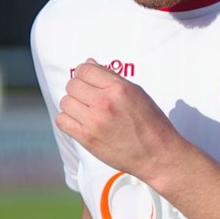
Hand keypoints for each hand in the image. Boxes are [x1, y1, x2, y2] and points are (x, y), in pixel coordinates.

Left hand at [56, 60, 183, 180]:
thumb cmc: (151, 123)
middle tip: (88, 98)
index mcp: (120, 88)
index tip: (88, 81)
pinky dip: (68, 120)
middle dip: (78, 89)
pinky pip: (62, 121)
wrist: (157, 155)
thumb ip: (112, 78)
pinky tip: (80, 122)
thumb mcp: (137, 94)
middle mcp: (105, 102)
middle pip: (72, 85)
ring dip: (73, 105)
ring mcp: (94, 121)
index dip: (84, 73)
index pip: (85, 70)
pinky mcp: (87, 138)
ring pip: (65, 102)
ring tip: (85, 111)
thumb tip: (89, 63)